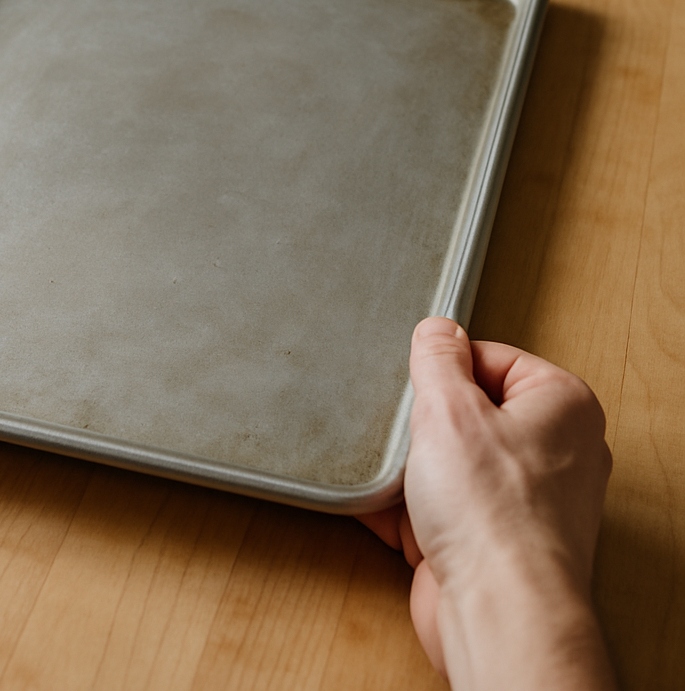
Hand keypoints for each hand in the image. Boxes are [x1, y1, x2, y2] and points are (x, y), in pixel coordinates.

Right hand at [360, 318, 615, 689]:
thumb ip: (437, 357)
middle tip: (410, 434)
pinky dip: (406, 506)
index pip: (490, 357)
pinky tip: (380, 507)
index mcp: (562, 406)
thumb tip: (437, 330)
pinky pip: (440, 506)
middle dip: (423, 425)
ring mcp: (523, 500)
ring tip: (396, 476)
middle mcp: (554, 452)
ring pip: (449, 461)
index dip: (445, 372)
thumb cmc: (494, 517)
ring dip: (410, 469)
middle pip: (466, 411)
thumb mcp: (448, 407)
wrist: (496, 612)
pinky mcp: (493, 540)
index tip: (422, 388)